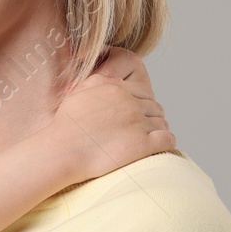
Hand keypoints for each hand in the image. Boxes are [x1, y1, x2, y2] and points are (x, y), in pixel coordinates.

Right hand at [50, 49, 174, 182]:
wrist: (63, 150)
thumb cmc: (66, 126)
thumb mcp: (78, 93)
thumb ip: (99, 82)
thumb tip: (117, 81)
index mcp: (117, 90)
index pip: (144, 92)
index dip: (142, 103)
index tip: (136, 114)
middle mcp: (131, 104)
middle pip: (155, 107)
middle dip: (151, 117)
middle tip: (143, 129)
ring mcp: (138, 124)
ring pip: (162, 123)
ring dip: (158, 130)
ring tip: (149, 139)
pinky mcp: (143, 144)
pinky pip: (167, 139)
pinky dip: (166, 142)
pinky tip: (157, 147)